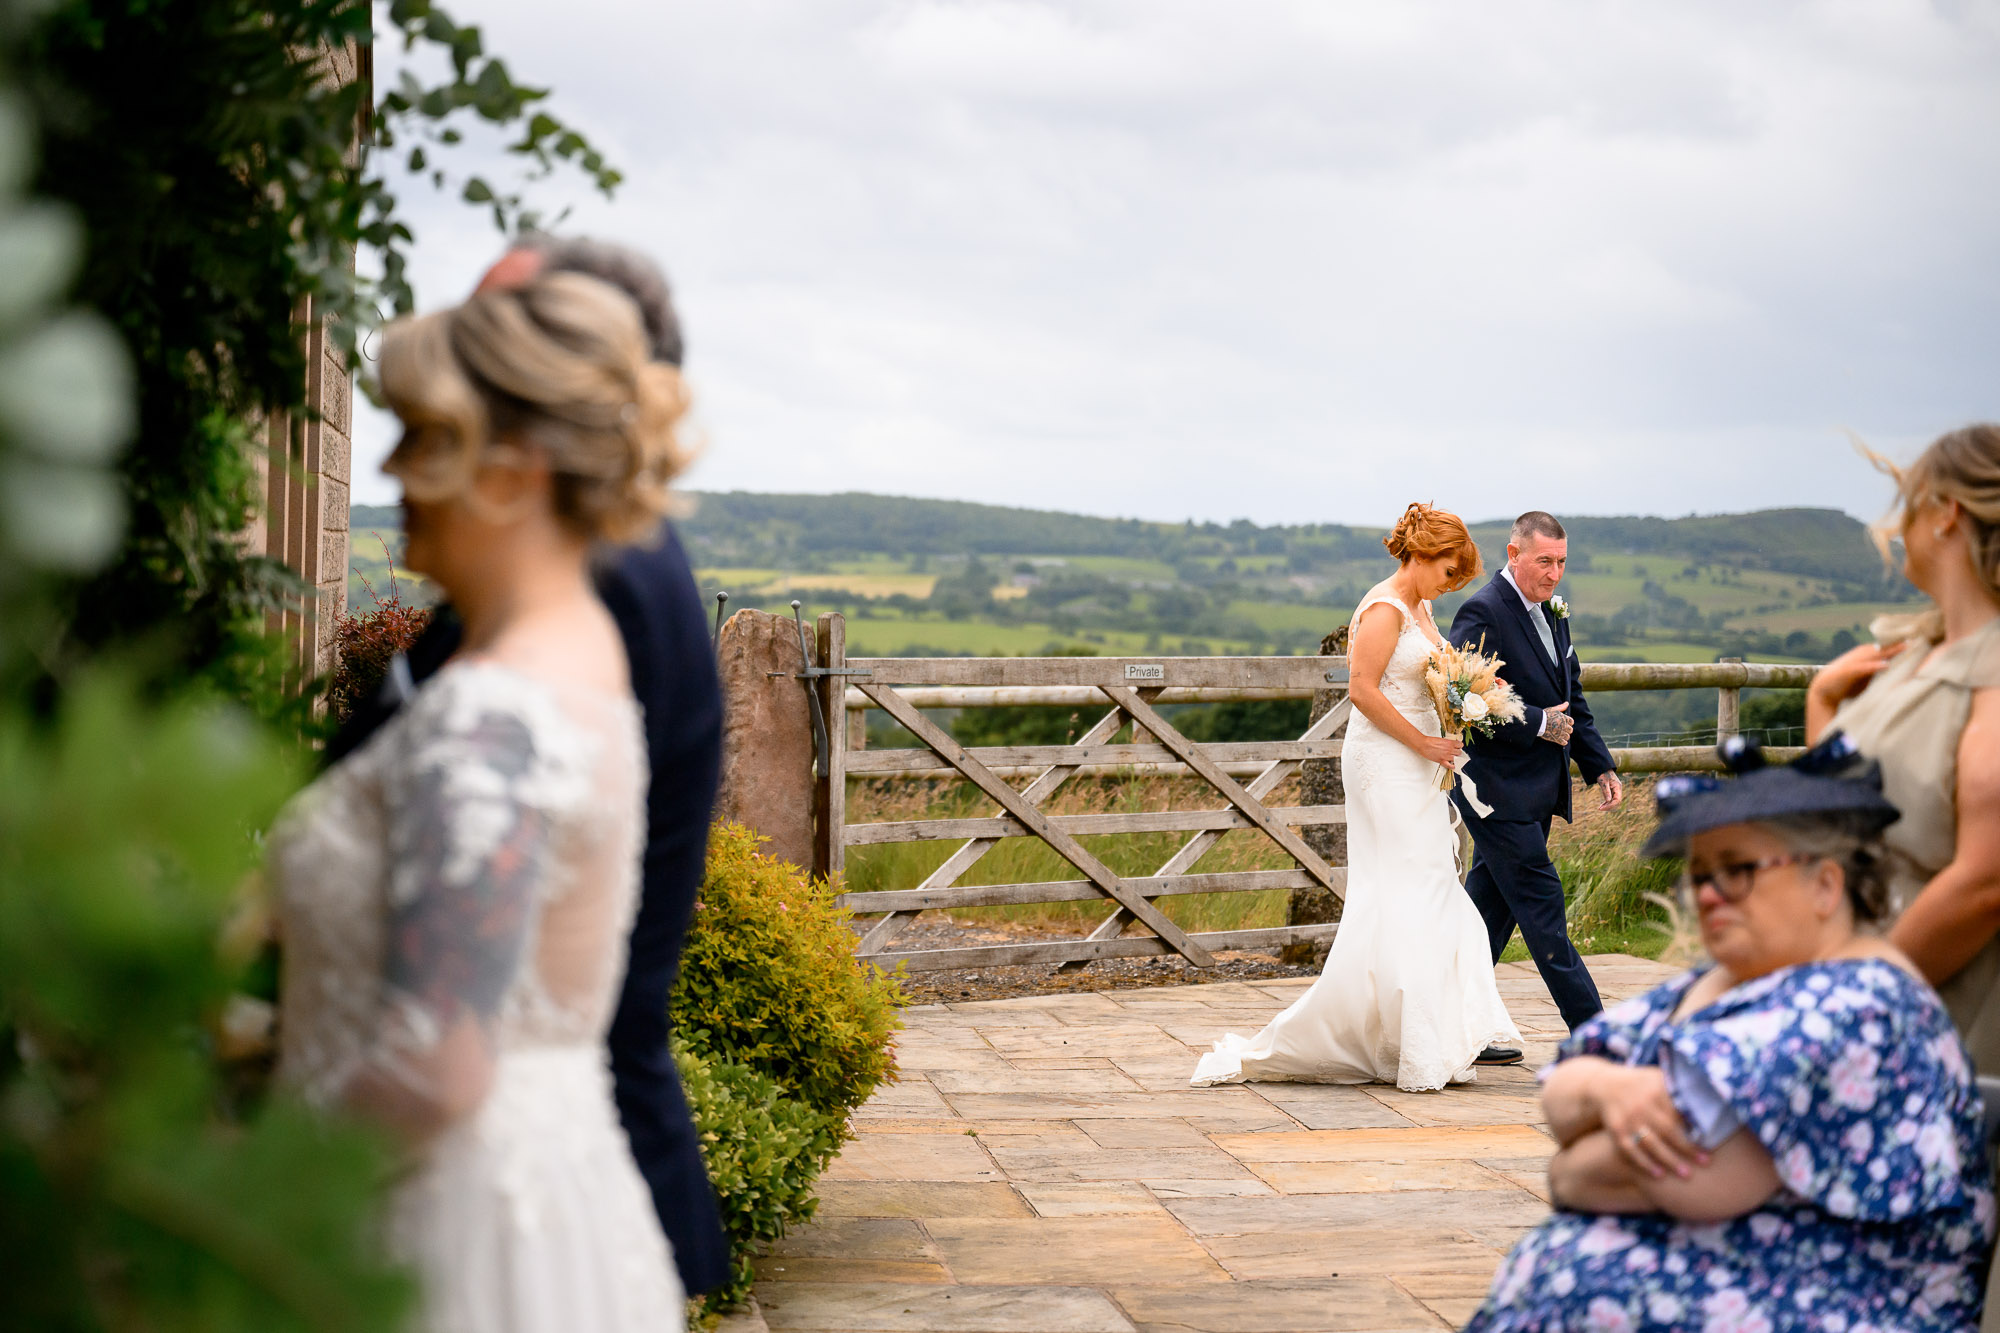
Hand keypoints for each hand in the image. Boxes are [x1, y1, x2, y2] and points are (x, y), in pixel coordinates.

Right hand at [1416, 733, 1464, 766]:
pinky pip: (1450, 766)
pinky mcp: (1442, 761)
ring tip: (1453, 757)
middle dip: (1457, 752)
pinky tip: (1453, 765)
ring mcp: (1446, 756)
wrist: (1423, 745)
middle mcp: (1449, 749)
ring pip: (1457, 759)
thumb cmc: (1430, 741)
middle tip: (1455, 752)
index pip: (1460, 745)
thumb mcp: (1441, 739)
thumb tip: (1450, 745)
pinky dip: (1452, 766)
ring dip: (1455, 758)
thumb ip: (1447, 742)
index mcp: (1449, 743)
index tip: (1458, 747)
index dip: (1459, 746)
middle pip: (1459, 752)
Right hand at [1541, 701, 1574, 744]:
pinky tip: (1562, 741)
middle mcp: (1563, 726)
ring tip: (1562, 735)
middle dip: (1568, 730)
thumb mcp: (1553, 709)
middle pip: (1570, 730)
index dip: (1569, 723)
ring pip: (1567, 736)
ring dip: (1565, 736)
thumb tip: (1567, 703)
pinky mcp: (1556, 738)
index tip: (1567, 723)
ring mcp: (1560, 733)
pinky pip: (1563, 742)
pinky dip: (1563, 742)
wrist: (1537, 722)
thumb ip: (1561, 707)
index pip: (1571, 721)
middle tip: (1564, 729)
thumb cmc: (1544, 715)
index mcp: (1564, 718)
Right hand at [1591, 1063, 1705, 1179]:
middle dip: (1687, 1148)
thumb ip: (1678, 1088)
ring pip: (1650, 1143)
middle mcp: (1641, 1104)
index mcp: (1656, 1089)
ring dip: (1668, 1160)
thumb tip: (1711, 1101)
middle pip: (1667, 1130)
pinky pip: (1630, 1150)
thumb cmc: (1641, 1084)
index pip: (1679, 1112)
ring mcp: (1627, 1118)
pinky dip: (1644, 1163)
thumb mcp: (1658, 1078)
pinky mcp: (1616, 1130)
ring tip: (1686, 1174)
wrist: (1604, 1085)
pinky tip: (1658, 1175)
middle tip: (1706, 1163)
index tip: (1712, 1142)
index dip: (1696, 1128)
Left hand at [1597, 772, 1623, 810]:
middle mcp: (1618, 789)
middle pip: (1616, 802)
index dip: (1611, 805)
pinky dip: (1607, 802)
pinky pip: (1611, 799)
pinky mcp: (1612, 791)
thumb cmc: (1603, 774)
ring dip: (1608, 805)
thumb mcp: (1603, 782)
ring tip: (1600, 808)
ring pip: (1614, 801)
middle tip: (1600, 809)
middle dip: (1609, 806)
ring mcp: (1616, 790)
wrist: (1602, 768)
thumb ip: (1606, 791)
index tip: (1603, 808)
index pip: (1617, 800)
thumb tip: (1608, 801)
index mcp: (1618, 787)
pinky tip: (1602, 805)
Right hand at [1808, 640, 1906, 707]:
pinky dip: (1875, 666)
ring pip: (1876, 654)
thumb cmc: (1845, 685)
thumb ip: (1875, 672)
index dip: (1899, 645)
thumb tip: (1891, 672)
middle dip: (1898, 643)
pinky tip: (1886, 665)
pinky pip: (1864, 667)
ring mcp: (1855, 662)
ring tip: (1905, 647)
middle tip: (1916, 638)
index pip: (1885, 649)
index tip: (1915, 641)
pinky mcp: (1849, 671)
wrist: (1823, 690)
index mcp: (1865, 657)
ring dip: (1890, 651)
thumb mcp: (1864, 678)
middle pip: (1883, 648)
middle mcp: (1861, 656)